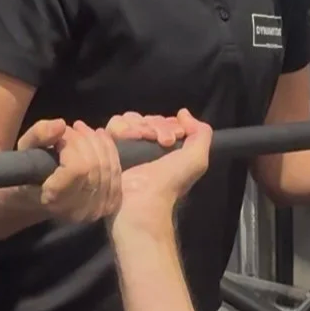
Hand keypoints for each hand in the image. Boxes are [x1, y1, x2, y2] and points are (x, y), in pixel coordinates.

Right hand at [16, 118, 121, 221]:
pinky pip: (118, 172)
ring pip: (109, 167)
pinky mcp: (111, 204)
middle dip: (86, 140)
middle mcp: (78, 210)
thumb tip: (61, 125)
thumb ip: (39, 135)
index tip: (63, 134)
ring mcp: (97, 209)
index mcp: (55, 199)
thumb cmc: (29, 173)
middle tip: (74, 129)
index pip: (78, 168)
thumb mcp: (25, 150)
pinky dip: (110, 149)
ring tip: (84, 131)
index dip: (74, 144)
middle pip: (95, 166)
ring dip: (98, 142)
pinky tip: (100, 137)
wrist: (39, 197)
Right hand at [104, 109, 212, 230]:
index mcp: (166, 150)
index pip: (164, 122)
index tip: (176, 136)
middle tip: (163, 141)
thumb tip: (183, 113)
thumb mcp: (197, 159)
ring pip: (130, 119)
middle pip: (148, 119)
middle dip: (157, 126)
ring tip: (144, 139)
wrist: (143, 197)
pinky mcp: (108, 147)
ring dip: (140, 126)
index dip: (170, 124)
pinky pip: (114, 125)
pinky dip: (123, 128)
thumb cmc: (172, 180)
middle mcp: (145, 147)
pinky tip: (130, 138)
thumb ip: (201, 132)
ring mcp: (126, 147)